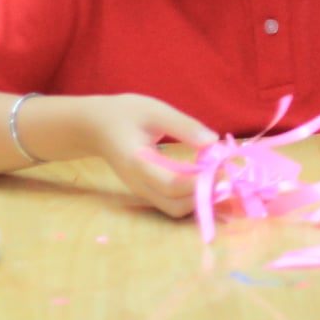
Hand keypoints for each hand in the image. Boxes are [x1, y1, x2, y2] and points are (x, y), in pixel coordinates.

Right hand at [80, 94, 217, 218]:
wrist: (95, 126)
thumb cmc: (125, 114)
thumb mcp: (155, 111)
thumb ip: (183, 126)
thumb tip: (213, 142)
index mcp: (137, 163)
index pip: (172, 185)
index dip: (201, 181)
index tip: (223, 167)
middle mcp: (139, 184)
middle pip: (175, 206)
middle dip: (204, 194)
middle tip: (224, 172)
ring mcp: (142, 190)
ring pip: (175, 208)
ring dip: (200, 197)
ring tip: (217, 172)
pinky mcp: (148, 190)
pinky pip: (172, 202)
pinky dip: (192, 195)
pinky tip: (204, 174)